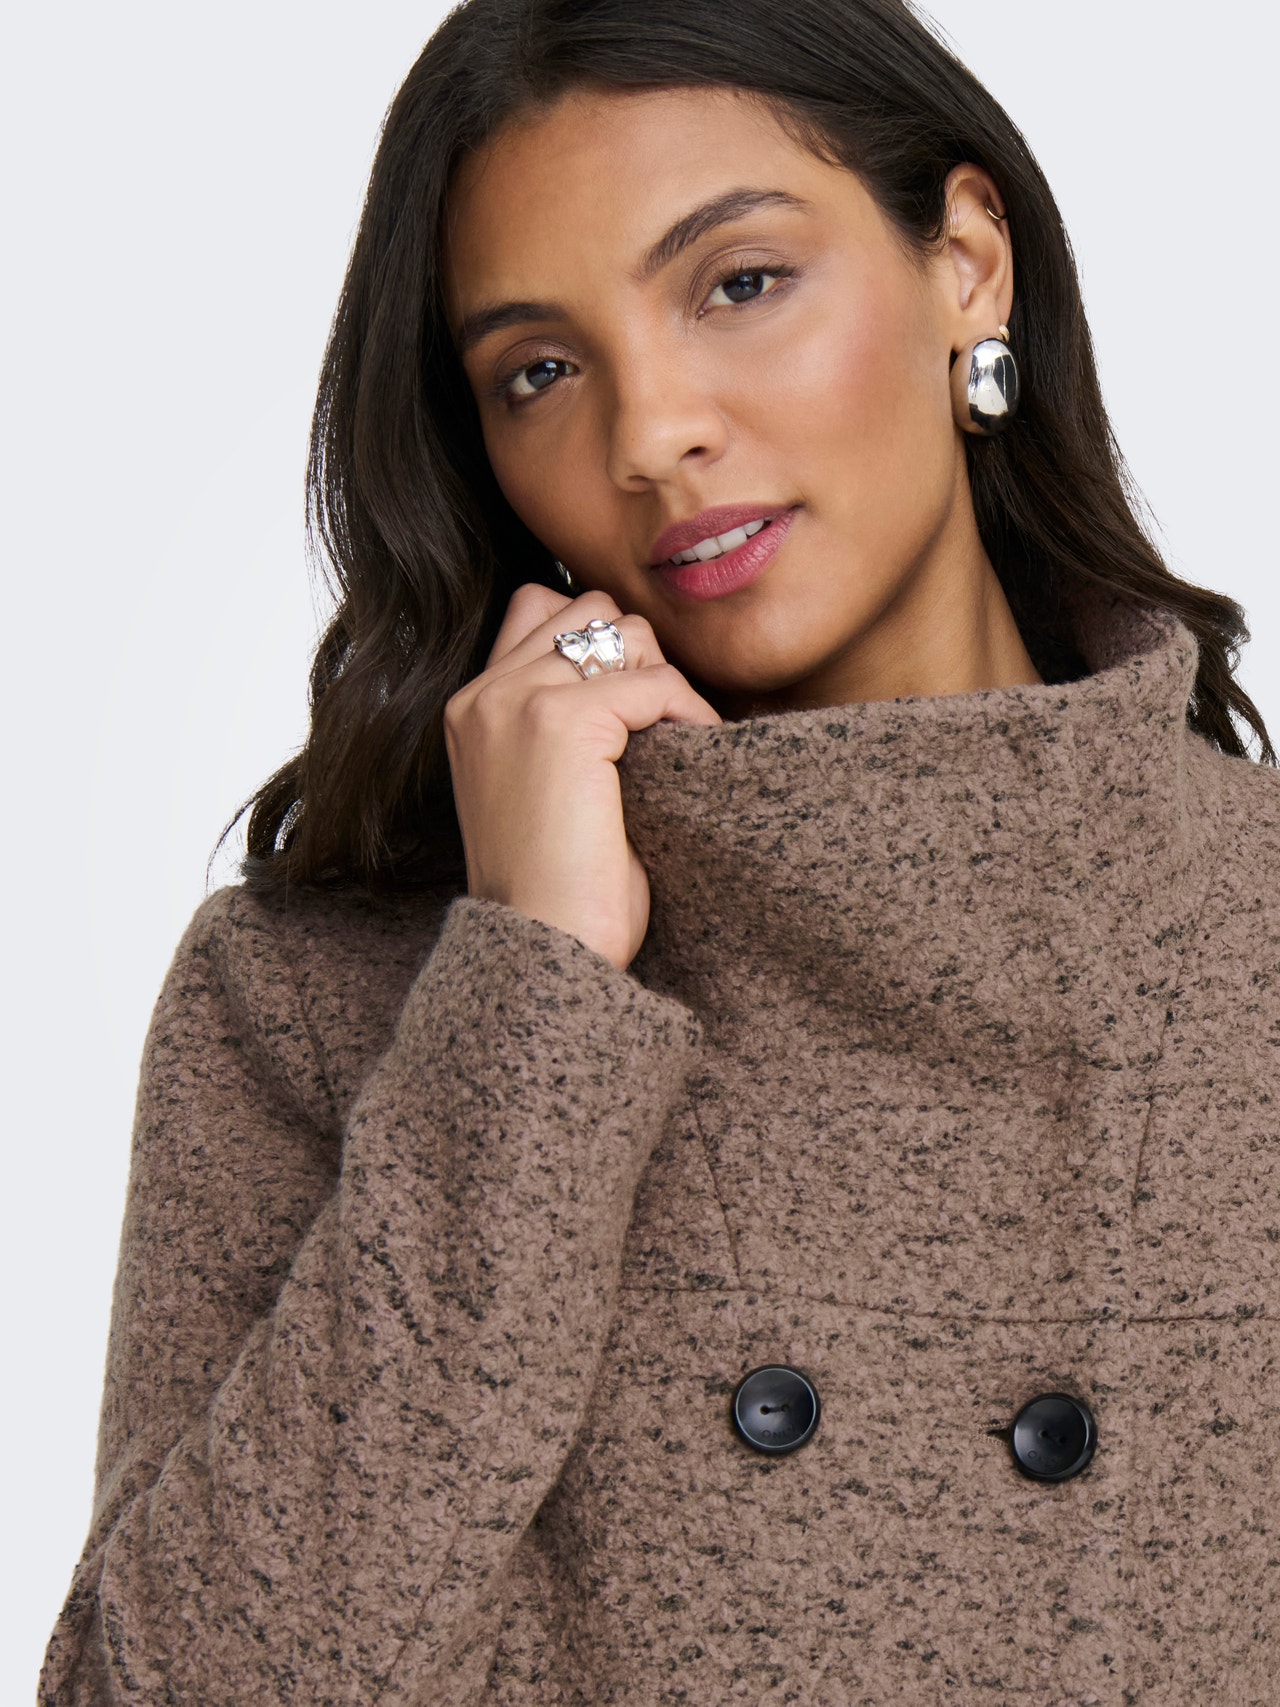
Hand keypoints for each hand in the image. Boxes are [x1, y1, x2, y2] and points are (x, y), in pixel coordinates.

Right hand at [443, 583, 722, 970]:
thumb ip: (563, 723)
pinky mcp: (561, 721)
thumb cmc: (558, 893)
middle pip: (589, 607)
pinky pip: (656, 682)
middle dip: (636, 653)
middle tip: (660, 723)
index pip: (540, 608)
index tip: (636, 705)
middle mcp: (483, 694)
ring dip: (662, 678)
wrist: (544, 952)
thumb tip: (640, 671)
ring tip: (674, 739)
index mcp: (470, 709)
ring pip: (624, 632)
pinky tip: (696, 754)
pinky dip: (689, 713)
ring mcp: (517, 701)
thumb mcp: (543, 791)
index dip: (600, 644)